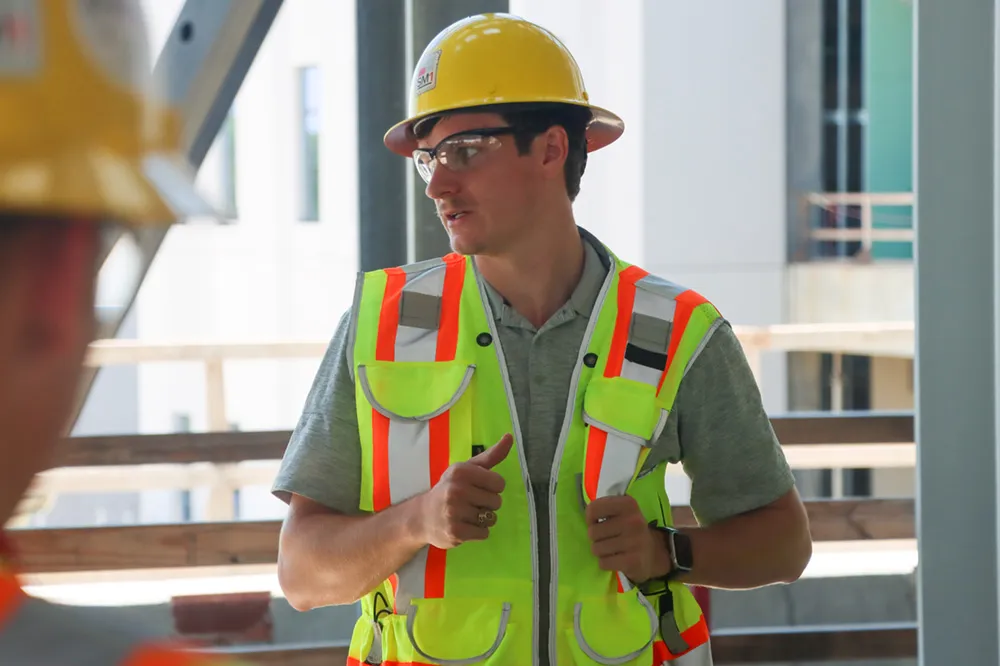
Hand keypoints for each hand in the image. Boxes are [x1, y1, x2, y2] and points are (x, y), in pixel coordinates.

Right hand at [418, 434, 512, 548]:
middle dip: (488, 504)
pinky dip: (478, 532)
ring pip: (491, 518)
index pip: (499, 483)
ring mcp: (455, 512)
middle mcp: (456, 490)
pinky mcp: (456, 532)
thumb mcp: (467, 469)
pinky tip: (464, 526)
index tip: (478, 488)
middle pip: (497, 502)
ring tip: (466, 515)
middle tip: (470, 503)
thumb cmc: (450, 489)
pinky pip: (484, 533)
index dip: (492, 488)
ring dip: (483, 519)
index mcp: (461, 471)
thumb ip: (491, 455)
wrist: (422, 516)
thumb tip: (510, 437)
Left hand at [585, 495, 669, 583]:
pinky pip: (603, 562)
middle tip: (607, 538)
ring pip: (596, 549)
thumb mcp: (621, 511)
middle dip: (596, 538)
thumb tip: (587, 518)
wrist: (654, 552)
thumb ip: (604, 508)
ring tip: (611, 549)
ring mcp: (634, 542)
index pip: (594, 508)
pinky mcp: (633, 561)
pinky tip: (615, 559)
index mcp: (628, 504)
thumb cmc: (629, 529)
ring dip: (600, 551)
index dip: (590, 518)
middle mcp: (633, 521)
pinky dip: (605, 562)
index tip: (597, 522)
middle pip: (593, 532)